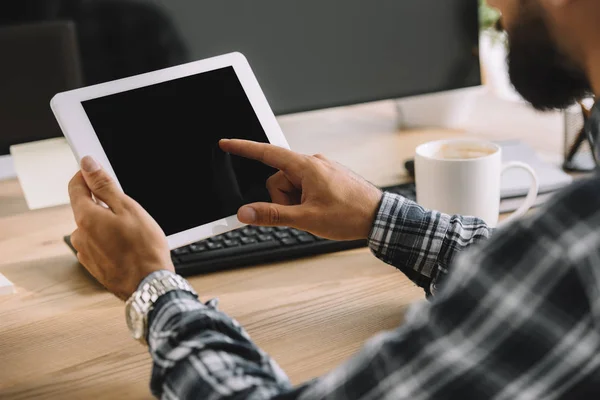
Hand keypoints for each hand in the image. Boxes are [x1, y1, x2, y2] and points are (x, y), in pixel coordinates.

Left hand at [68, 156, 173, 299]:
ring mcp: (86, 253)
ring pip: (94, 228)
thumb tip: (87, 165)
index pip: (76, 186)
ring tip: (132, 233)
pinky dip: (110, 242)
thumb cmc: (144, 248)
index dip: (86, 175)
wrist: (148, 286)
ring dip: (108, 225)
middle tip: (129, 210)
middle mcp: (80, 235)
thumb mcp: (128, 209)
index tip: (98, 171)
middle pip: (86, 208)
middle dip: (104, 204)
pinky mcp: (93, 266)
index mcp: (86, 218)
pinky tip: (128, 247)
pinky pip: (99, 245)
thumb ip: (104, 186)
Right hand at [219, 139, 382, 239]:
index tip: (226, 143)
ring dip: (296, 202)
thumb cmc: (349, 214)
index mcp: (306, 166)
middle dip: (283, 199)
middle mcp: (313, 163)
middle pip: (278, 179)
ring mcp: (321, 170)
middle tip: (303, 213)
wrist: (379, 217)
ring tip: (316, 213)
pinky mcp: (327, 178)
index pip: (267, 153)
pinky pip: (305, 187)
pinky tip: (321, 209)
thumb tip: (246, 213)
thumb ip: (272, 215)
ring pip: (292, 186)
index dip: (244, 148)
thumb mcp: (306, 218)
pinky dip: (305, 200)